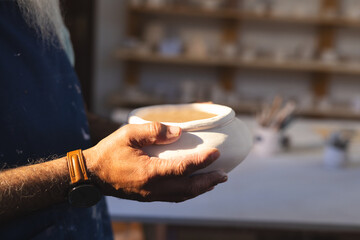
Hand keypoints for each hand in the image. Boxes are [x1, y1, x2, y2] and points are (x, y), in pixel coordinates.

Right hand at [84, 122, 226, 201]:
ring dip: (201, 188)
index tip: (216, 153)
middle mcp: (153, 188)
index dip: (202, 161)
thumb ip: (153, 131)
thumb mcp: (127, 135)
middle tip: (224, 174)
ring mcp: (150, 195)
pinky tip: (193, 186)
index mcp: (149, 172)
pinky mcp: (148, 197)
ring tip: (215, 181)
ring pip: (182, 195)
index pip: (183, 168)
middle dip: (209, 181)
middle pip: (188, 188)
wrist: (91, 174)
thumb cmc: (108, 152)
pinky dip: (188, 192)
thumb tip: (178, 132)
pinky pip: (173, 197)